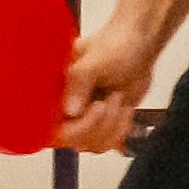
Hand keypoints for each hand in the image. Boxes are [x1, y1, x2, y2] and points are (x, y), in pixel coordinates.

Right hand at [58, 22, 163, 155]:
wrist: (139, 44)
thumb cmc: (115, 44)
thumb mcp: (95, 60)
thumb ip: (79, 82)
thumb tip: (70, 111)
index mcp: (54, 90)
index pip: (49, 127)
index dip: (73, 127)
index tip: (94, 108)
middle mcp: (64, 107)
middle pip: (73, 141)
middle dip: (99, 123)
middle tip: (108, 98)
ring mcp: (83, 118)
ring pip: (92, 145)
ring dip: (113, 124)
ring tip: (115, 98)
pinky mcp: (101, 124)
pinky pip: (108, 143)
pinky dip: (121, 128)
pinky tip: (122, 107)